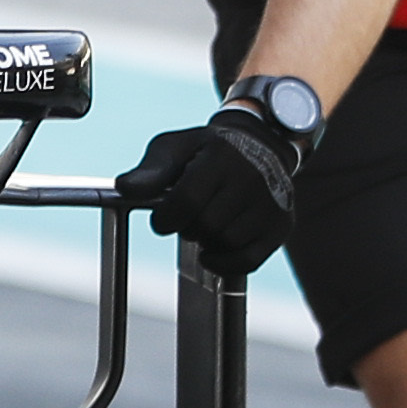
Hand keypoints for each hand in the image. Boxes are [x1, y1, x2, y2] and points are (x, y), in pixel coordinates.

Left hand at [117, 109, 310, 273]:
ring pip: (226, 243)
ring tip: (207, 221)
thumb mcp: (174, 147)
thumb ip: (150, 170)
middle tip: (188, 215)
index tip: (162, 219)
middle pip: (205, 226)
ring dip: (207, 241)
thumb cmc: (207, 150)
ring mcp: (270, 203)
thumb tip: (125, 187)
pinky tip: (213, 252)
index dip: (166, 218)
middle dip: (187, 227)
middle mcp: (251, 179)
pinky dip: (225, 263)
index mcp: (221, 157)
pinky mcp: (281, 225)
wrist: (260, 144)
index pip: (186, 201)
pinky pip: (248, 261)